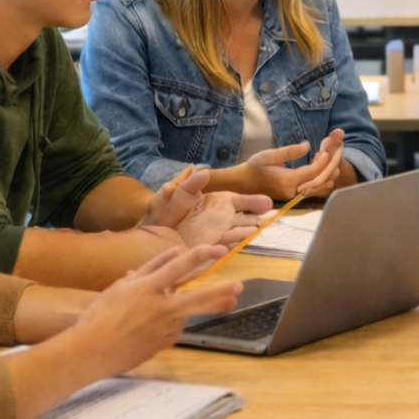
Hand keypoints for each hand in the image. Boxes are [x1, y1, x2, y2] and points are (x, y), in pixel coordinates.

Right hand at [73, 246, 243, 372]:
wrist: (89, 352)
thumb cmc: (99, 316)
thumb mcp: (120, 286)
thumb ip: (149, 268)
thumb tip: (174, 252)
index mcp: (146, 290)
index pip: (178, 267)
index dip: (201, 255)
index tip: (218, 250)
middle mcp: (158, 308)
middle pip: (197, 298)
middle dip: (220, 292)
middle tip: (239, 286)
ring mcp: (162, 329)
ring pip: (185, 315)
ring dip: (186, 310)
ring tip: (167, 312)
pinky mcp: (162, 345)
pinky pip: (175, 331)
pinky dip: (171, 325)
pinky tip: (152, 329)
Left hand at [141, 166, 270, 248]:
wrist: (148, 236)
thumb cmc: (160, 213)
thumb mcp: (172, 194)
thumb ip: (188, 184)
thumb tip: (202, 170)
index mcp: (213, 203)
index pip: (238, 201)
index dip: (253, 202)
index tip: (268, 203)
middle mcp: (217, 218)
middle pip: (243, 218)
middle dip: (257, 219)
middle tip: (270, 220)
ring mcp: (213, 234)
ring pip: (236, 233)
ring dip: (247, 233)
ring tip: (259, 231)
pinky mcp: (206, 248)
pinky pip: (224, 246)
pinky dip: (232, 246)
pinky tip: (241, 245)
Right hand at [241, 129, 346, 199]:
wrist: (243, 183)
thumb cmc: (254, 167)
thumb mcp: (269, 155)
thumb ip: (289, 151)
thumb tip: (307, 146)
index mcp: (286, 181)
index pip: (311, 172)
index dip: (322, 161)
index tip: (326, 150)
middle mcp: (293, 191)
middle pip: (320, 181)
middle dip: (329, 166)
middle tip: (333, 152)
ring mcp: (294, 196)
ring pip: (320, 188)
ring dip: (328, 173)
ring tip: (328, 157)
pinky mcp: (295, 197)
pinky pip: (314, 190)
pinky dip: (322, 179)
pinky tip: (321, 165)